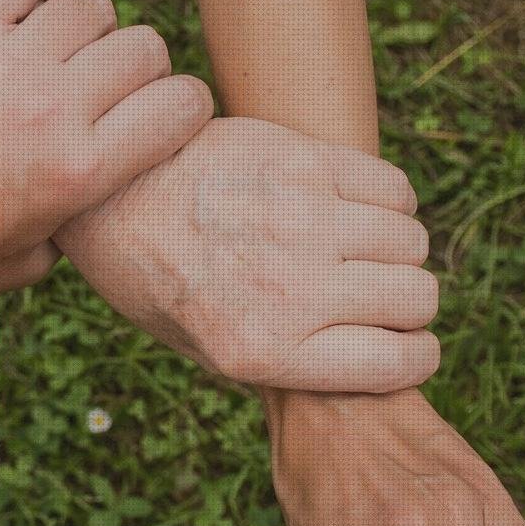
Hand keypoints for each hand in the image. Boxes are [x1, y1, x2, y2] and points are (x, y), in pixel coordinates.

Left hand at [0, 0, 213, 286]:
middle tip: (109, 86)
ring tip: (64, 52)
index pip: (181, 106)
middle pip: (143, 48)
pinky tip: (34, 7)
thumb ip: (79, 240)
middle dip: (139, 66)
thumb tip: (116, 234)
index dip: (184, 105)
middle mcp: (51, 111)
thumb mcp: (29, 257)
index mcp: (81, 172)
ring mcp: (5, 62)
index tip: (168, 111)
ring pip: (91, 7)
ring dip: (88, 27)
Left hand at [55, 117, 439, 390]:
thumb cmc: (156, 282)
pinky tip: (355, 209)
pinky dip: (390, 202)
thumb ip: (286, 361)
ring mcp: (298, 220)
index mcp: (263, 351)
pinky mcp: (301, 161)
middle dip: (408, 304)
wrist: (107, 196)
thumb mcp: (205, 350)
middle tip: (377, 295)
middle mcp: (288, 290)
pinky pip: (393, 188)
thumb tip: (373, 360)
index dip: (415, 357)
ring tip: (360, 250)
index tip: (407, 346)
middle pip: (417, 298)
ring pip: (411, 241)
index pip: (396, 364)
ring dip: (397, 251)